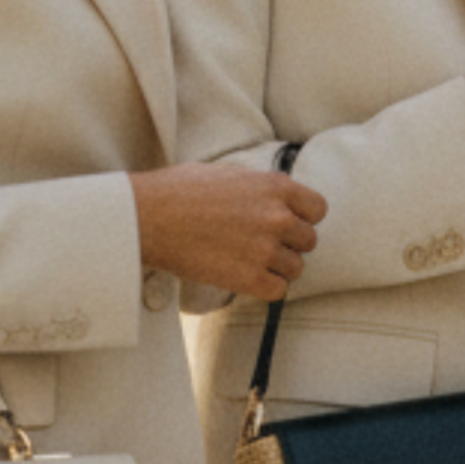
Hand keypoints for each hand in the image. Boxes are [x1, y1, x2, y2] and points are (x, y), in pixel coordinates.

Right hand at [132, 164, 326, 302]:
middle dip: (289, 244)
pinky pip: (279, 290)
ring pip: (296, 267)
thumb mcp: (228, 173)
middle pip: (308, 240)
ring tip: (250, 261)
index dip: (303, 218)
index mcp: (274, 186)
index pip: (317, 209)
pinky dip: (267, 287)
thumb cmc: (178, 191)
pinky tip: (248, 278)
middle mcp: (277, 216)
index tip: (286, 223)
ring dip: (277, 267)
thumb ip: (259, 188)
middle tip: (261, 245)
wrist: (147, 216)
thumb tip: (274, 199)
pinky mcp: (250, 277)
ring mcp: (265, 248)